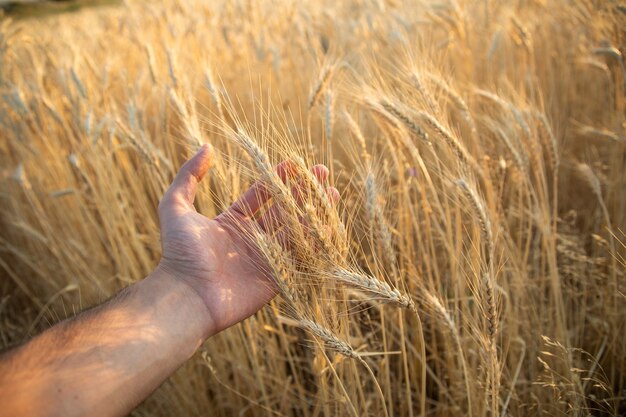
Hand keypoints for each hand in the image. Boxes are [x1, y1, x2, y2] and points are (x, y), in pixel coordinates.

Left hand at [156, 144, 337, 336]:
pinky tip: (329, 224)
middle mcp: (251, 239)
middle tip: (321, 172)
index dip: (277, 178)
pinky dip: (315, 242)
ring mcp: (265, 259)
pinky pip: (299, 258)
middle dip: (302, 191)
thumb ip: (189, 175)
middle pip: (283, 210)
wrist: (186, 296)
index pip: (260, 196)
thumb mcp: (175, 206)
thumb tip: (207, 146)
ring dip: (314, 212)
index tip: (294, 162)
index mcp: (232, 223)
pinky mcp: (275, 279)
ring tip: (332, 193)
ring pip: (296, 231)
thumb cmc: (180, 253)